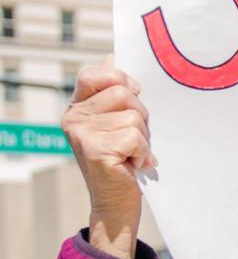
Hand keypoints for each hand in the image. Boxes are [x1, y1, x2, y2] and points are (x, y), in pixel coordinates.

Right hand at [62, 55, 154, 258]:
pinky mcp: (96, 151)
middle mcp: (74, 118)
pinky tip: (132, 163)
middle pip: (124, 93)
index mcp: (78, 107)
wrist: (116, 202)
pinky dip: (142, 151)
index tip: (133, 97)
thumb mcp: (118, 120)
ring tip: (132, 152)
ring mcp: (83, 134)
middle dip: (141, 115)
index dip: (120, 80)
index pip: (96, 73)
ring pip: (134, 116)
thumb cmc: (123, 158)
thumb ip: (115, 91)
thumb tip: (113, 56)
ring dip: (143, 137)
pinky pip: (135, 136)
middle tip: (134, 137)